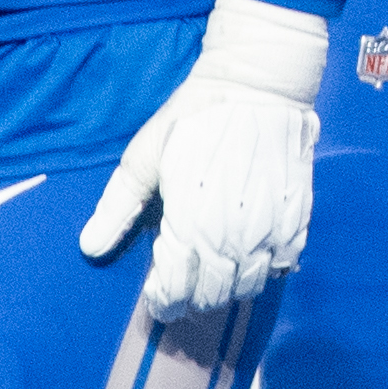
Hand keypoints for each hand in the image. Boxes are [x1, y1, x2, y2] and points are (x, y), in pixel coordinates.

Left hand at [78, 0, 326, 323]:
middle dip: (194, 297)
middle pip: (212, 296)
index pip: (175, 291)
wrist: (260, 86)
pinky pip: (283, 265)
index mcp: (189, 224)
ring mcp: (269, 230)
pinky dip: (266, 269)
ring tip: (216, 271)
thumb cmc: (195, 118)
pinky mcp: (297, 219)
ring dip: (230, 287)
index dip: (164, 302)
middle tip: (184, 284)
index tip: (157, 298)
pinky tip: (251, 253)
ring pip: (249, 286)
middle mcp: (231, 236)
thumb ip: (118, 207)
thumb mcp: (146, 156)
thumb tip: (90, 248)